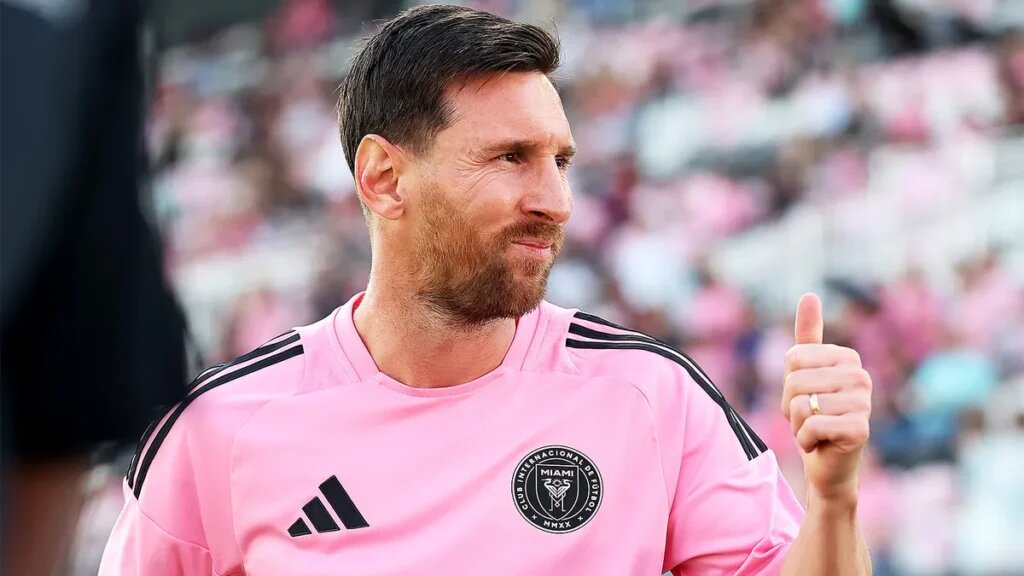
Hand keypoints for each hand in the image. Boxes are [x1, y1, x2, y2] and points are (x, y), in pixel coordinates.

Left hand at [781, 294, 871, 503]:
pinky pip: (812, 425)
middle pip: (795, 380)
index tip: (804, 397)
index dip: (788, 383)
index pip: (793, 358)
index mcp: (847, 359)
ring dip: (798, 424)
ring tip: (815, 430)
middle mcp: (861, 377)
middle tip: (808, 418)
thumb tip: (810, 295)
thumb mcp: (805, 374)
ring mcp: (864, 403)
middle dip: (791, 405)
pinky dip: (805, 440)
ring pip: (802, 404)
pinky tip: (819, 444)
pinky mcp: (860, 429)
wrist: (827, 464)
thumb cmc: (815, 416)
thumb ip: (808, 336)